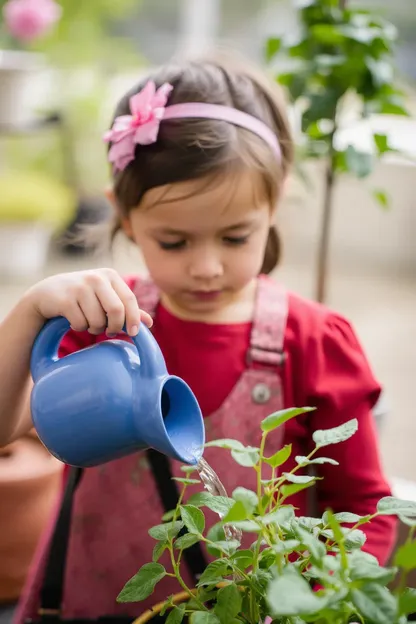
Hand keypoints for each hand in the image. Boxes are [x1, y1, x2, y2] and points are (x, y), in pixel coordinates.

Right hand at [24, 269, 152, 335]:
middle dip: (114, 327)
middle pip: (116, 311)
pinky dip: (80, 328)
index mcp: (110, 275)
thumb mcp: (106, 297)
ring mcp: (79, 287)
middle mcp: (95, 278)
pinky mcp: (65, 299)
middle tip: (109, 331)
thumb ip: (127, 308)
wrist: (47, 294)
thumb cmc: (83, 297)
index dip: (134, 319)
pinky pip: (80, 324)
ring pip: (97, 320)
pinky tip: (75, 320)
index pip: (130, 299)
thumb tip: (149, 323)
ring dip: (95, 328)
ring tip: (89, 322)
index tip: (133, 333)